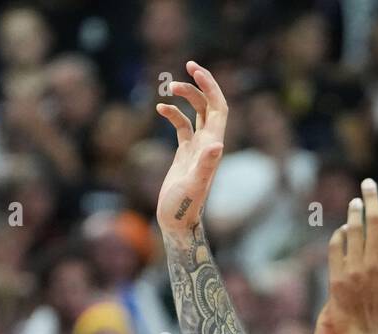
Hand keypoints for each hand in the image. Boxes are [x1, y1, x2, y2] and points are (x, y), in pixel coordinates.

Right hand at [155, 61, 227, 236]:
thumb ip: (206, 165)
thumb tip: (216, 144)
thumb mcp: (194, 184)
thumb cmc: (184, 207)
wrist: (177, 223)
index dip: (211, 87)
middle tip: (186, 66)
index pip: (218, 108)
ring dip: (184, 97)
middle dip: (200, 85)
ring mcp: (196, 149)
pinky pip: (182, 127)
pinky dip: (172, 114)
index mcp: (213, 146)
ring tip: (167, 89)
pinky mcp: (185, 154)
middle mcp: (208, 145)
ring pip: (195, 113)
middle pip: (209, 106)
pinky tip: (159, 109)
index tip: (195, 70)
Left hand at [326, 178, 377, 333]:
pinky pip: (336, 247)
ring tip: (355, 203)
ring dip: (354, 212)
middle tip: (368, 183)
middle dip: (371, 196)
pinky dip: (339, 235)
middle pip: (374, 220)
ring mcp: (355, 271)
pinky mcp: (336, 279)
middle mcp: (376, 264)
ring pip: (353, 230)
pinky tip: (342, 230)